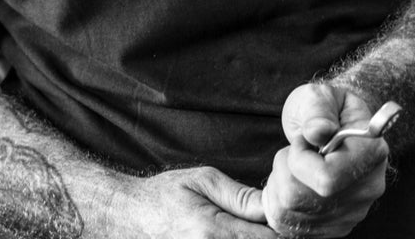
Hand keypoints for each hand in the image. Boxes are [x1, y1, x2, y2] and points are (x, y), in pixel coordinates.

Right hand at [108, 167, 271, 238]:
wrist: (130, 215)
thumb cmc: (164, 196)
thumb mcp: (203, 182)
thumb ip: (241, 196)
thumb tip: (275, 207)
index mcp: (212, 231)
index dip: (282, 230)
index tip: (284, 219)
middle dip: (271, 238)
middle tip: (266, 225)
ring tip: (250, 229)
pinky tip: (238, 235)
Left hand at [263, 83, 390, 236]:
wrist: (333, 124)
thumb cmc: (324, 108)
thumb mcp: (318, 97)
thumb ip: (317, 112)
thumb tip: (317, 132)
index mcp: (371, 154)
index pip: (326, 178)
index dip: (300, 159)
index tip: (303, 139)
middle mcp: (367, 189)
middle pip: (301, 198)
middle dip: (283, 170)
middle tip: (295, 152)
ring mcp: (352, 211)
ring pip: (289, 212)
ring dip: (277, 184)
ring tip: (294, 166)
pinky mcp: (335, 224)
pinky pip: (289, 224)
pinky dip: (277, 202)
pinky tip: (287, 182)